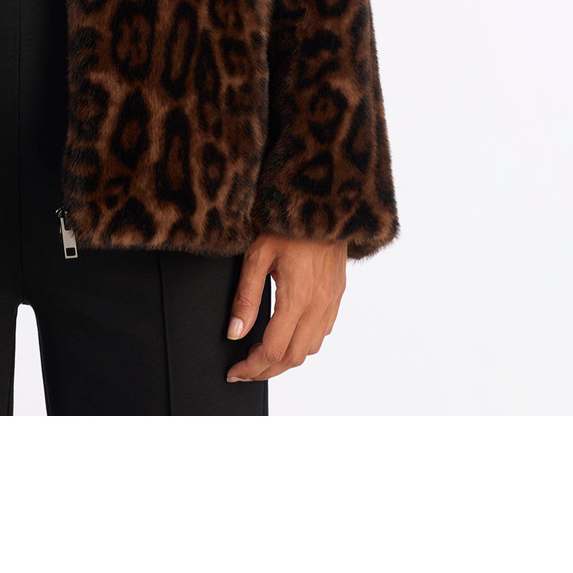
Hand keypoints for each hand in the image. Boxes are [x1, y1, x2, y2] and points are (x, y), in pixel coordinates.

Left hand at [225, 233, 347, 382]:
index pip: (274, 350)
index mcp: (297, 297)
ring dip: (286, 358)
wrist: (323, 201)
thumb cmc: (287, 223)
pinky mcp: (337, 295)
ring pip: (310, 349)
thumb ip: (246, 297)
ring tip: (263, 354)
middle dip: (267, 370)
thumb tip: (235, 333)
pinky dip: (303, 342)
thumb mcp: (257, 255)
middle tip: (245, 369)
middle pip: (293, 357)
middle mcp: (319, 304)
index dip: (252, 367)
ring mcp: (331, 301)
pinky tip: (287, 333)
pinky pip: (323, 332)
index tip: (236, 370)